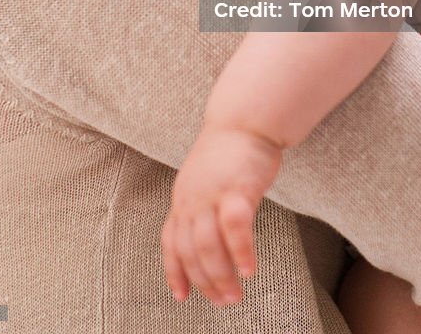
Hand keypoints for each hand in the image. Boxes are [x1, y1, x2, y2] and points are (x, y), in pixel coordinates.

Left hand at [161, 126, 281, 306]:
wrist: (245, 119)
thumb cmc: (230, 150)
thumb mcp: (205, 178)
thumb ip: (202, 204)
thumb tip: (208, 234)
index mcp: (183, 197)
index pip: (171, 241)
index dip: (173, 270)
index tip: (180, 296)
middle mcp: (191, 199)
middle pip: (190, 251)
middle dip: (204, 282)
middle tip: (223, 302)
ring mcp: (211, 194)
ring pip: (208, 246)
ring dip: (221, 276)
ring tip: (235, 296)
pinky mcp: (237, 189)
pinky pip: (235, 228)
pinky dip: (240, 253)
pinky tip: (249, 270)